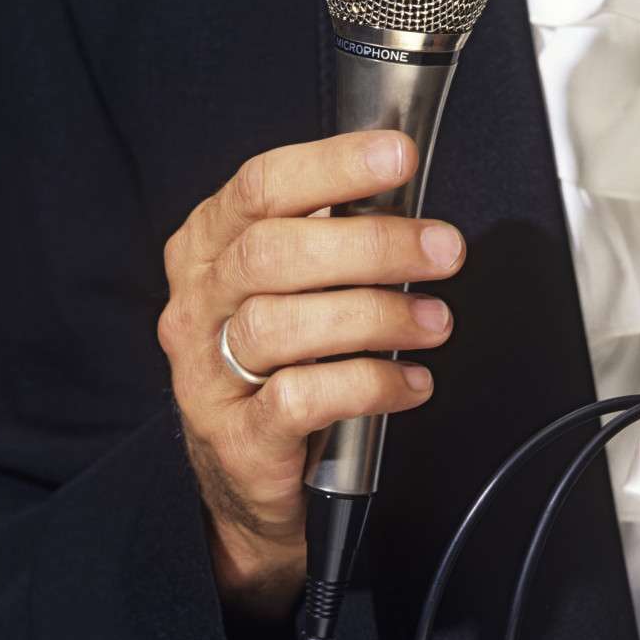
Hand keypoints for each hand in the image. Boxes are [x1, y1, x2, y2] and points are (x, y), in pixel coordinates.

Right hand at [158, 131, 462, 618]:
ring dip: (377, 317)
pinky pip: (302, 399)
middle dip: (371, 244)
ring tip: (435, 322)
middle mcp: (197, 305)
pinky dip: (369, 386)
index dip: (331, 166)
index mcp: (207, 250)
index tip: (397, 156)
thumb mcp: (288, 293)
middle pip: (272, 253)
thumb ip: (328, 241)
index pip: (259, 187)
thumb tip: (405, 197)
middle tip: (443, 249)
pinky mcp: (236, 437)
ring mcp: (206, 374)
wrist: (242, 483)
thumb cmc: (278, 368)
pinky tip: (411, 385)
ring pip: (282, 325)